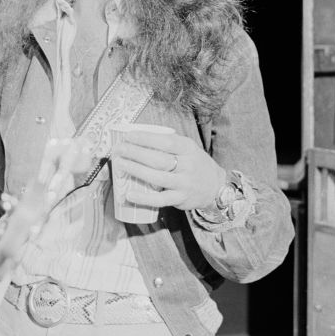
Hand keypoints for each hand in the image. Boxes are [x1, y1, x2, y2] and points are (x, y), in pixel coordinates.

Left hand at [111, 130, 225, 210]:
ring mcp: (184, 183)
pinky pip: (160, 199)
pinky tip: (129, 195)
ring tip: (120, 164)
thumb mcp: (187, 148)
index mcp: (188, 148)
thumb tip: (137, 136)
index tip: (128, 136)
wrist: (215, 186)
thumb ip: (168, 143)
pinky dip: (143, 198)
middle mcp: (188, 165)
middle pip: (158, 158)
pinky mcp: (180, 199)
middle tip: (119, 149)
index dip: (145, 138)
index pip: (165, 141)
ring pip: (157, 177)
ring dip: (135, 170)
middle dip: (135, 153)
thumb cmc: (194, 164)